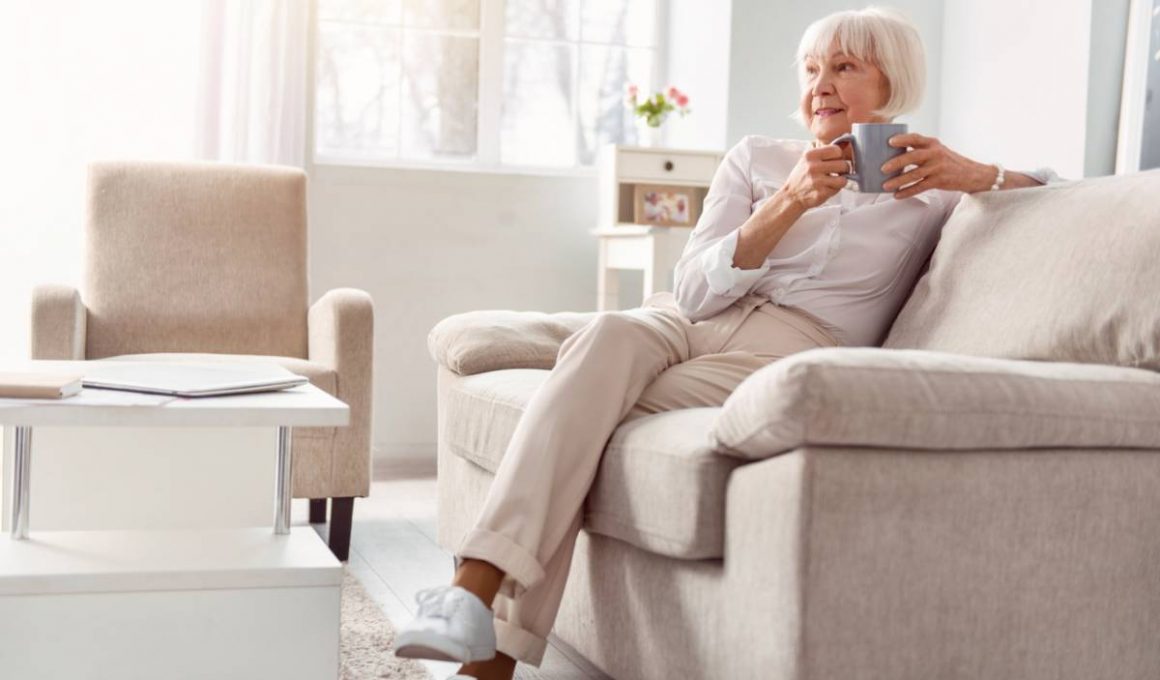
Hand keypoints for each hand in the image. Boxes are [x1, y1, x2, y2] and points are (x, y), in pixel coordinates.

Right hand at [773, 143, 851, 211]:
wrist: (791, 195)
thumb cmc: (802, 176)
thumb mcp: (807, 158)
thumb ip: (822, 148)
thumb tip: (844, 141)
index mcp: (810, 155)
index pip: (836, 150)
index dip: (839, 156)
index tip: (835, 160)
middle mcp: (813, 167)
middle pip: (843, 164)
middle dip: (843, 169)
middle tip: (837, 172)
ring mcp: (817, 181)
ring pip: (843, 179)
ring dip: (840, 180)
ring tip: (834, 180)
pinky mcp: (820, 193)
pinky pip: (838, 189)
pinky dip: (835, 189)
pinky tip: (827, 188)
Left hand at [880, 133, 996, 198]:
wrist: (972, 174)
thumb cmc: (949, 162)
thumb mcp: (937, 150)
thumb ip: (921, 150)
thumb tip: (893, 154)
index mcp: (933, 144)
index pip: (916, 138)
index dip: (903, 139)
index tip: (890, 141)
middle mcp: (935, 154)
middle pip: (913, 156)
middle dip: (896, 162)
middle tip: (883, 168)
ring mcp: (938, 167)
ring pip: (914, 174)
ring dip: (898, 181)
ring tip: (886, 186)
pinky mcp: (940, 181)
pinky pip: (920, 187)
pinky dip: (907, 192)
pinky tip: (897, 195)